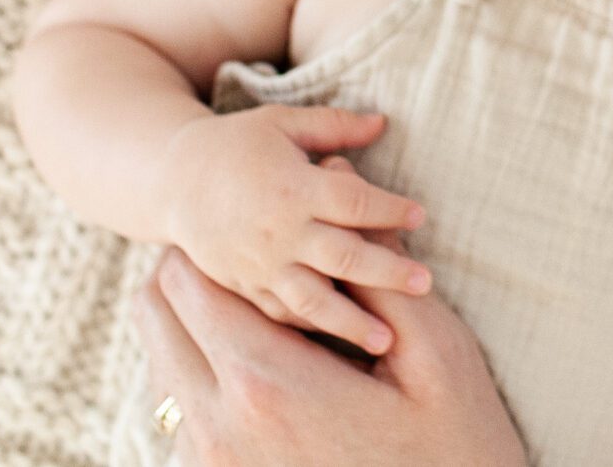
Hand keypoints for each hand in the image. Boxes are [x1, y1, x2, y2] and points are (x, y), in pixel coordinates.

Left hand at [135, 156, 529, 466]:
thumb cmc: (454, 442)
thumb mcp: (435, 351)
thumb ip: (377, 269)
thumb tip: (340, 173)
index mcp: (268, 382)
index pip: (190, 283)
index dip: (208, 241)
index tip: (242, 225)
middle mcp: (222, 425)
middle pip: (157, 317)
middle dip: (190, 272)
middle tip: (240, 253)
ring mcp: (213, 462)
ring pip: (160, 362)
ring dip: (191, 323)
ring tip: (248, 302)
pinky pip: (178, 411)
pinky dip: (198, 371)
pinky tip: (252, 360)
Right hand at [157, 104, 436, 354]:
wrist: (173, 182)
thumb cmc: (238, 144)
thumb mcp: (284, 122)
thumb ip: (335, 125)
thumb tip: (383, 122)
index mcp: (295, 186)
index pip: (354, 201)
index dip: (389, 209)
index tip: (420, 216)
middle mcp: (280, 231)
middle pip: (343, 257)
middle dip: (387, 273)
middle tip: (425, 284)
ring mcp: (261, 264)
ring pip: (312, 299)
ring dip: (351, 321)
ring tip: (385, 340)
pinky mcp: (245, 286)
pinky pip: (280, 313)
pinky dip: (309, 328)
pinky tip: (337, 339)